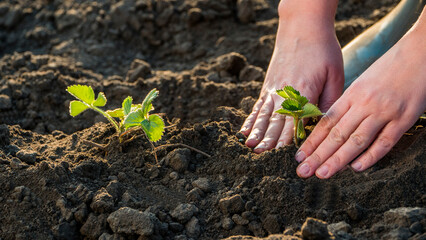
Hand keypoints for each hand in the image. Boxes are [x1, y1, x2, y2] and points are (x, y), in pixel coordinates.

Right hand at [240, 0, 343, 152]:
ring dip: (257, 134)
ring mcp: (273, 89)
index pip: (295, 122)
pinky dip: (250, 120)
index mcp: (303, 92)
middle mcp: (284, 93)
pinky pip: (257, 106)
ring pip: (263, 116)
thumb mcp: (335, 75)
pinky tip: (244, 132)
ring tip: (250, 149)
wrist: (302, 25)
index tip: (284, 159)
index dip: (288, 142)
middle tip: (262, 161)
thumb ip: (328, 102)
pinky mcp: (268, 85)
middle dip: (269, 143)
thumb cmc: (323, 50)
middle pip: (275, 122)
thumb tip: (322, 125)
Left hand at [296, 24, 425, 178]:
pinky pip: (385, 141)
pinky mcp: (404, 119)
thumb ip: (349, 104)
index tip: (299, 156)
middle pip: (337, 134)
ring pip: (356, 140)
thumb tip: (333, 126)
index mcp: (351, 95)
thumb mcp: (362, 83)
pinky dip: (370, 156)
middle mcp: (364, 104)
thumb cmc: (389, 68)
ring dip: (338, 159)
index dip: (312, 141)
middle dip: (318, 155)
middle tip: (303, 171)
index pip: (326, 122)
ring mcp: (384, 112)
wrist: (420, 53)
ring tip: (322, 173)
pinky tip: (356, 168)